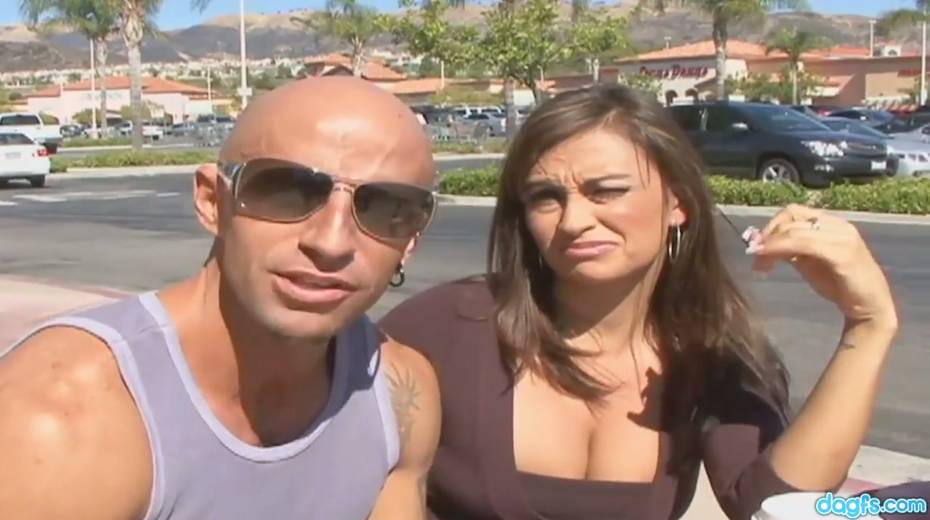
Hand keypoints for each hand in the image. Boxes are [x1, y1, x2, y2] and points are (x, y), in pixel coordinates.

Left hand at [745, 204, 897, 326]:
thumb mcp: (809, 262)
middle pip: (791, 219)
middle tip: (754, 257)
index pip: (793, 212)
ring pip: (795, 231)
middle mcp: (838, 225)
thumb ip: (790, 250)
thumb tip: (761, 243)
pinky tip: (767, 262)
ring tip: (759, 264)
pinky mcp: (843, 254)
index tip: (755, 244)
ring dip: (770, 245)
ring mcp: (843, 237)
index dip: (771, 225)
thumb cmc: (840, 284)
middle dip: (767, 237)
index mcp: (831, 223)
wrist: (870, 306)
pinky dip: (781, 249)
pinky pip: (805, 244)